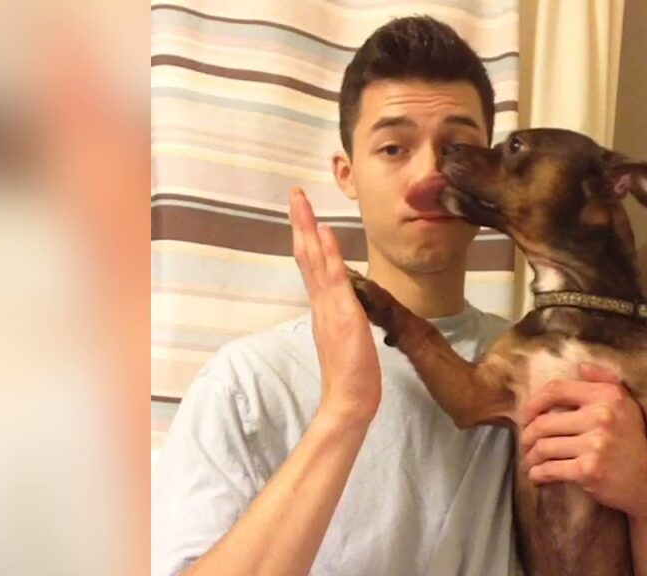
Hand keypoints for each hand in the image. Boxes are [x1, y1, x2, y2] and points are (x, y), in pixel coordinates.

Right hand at [290, 187, 380, 423]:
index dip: (306, 238)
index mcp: (323, 308)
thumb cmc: (351, 376)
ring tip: (301, 201)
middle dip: (300, 223)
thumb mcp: (348, 338)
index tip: (302, 214)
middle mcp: (321, 304)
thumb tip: (346, 301)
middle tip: (295, 194)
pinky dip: (328, 253)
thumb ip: (343, 317)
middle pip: (306, 256)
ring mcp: (329, 308)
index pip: (311, 266)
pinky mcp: (343, 316)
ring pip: (314, 261)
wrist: (349, 402)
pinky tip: (325, 232)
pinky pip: (334, 279)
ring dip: (308, 229)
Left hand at [519, 363, 646, 522]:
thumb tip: (580, 366)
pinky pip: (549, 469)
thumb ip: (605, 380)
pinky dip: (537, 474)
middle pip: (544, 422)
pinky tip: (537, 476)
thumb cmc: (633, 442)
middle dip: (527, 436)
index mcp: (607, 396)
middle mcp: (601, 416)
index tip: (525, 416)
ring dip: (530, 457)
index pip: (557, 389)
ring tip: (530, 461)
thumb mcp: (627, 405)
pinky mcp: (588, 470)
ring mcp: (595, 444)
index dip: (534, 402)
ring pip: (543, 447)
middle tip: (526, 444)